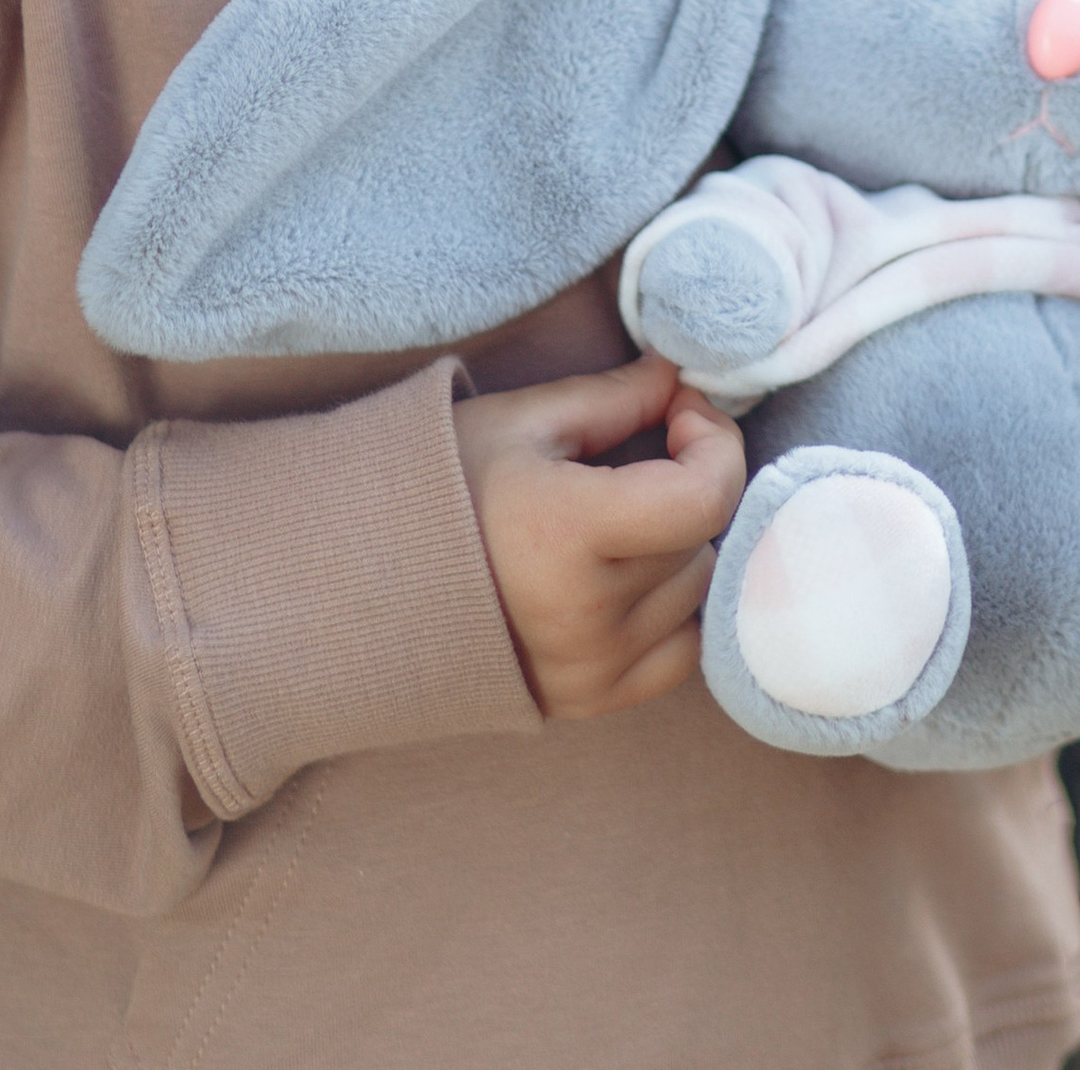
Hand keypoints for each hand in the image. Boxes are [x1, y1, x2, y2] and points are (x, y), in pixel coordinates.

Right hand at [452, 354, 745, 719]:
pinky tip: (630, 575)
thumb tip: (683, 375)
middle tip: (645, 452)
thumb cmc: (440, 487)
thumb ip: (615, 397)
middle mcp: (586, 614)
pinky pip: (681, 654)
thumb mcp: (521, 422)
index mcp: (566, 532)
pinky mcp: (590, 703)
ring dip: (678, 546)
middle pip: (699, 540)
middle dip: (686, 483)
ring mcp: (591, 669)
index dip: (714, 441)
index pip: (703, 497)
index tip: (682, 410)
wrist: (365, 583)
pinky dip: (673, 609)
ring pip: (695, 595)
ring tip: (621, 517)